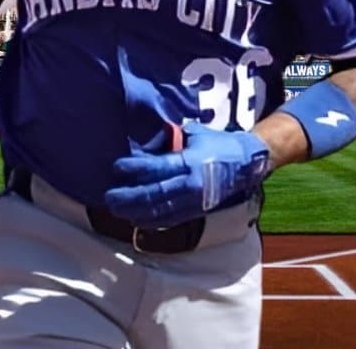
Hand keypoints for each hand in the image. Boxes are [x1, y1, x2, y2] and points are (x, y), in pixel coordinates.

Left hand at [103, 122, 270, 228]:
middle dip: (128, 197)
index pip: (156, 168)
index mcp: (190, 162)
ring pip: (159, 211)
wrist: (247, 165)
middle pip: (153, 194)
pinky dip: (150, 221)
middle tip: (108, 197)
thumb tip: (148, 141)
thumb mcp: (196, 135)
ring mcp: (193, 202)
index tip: (116, 168)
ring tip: (116, 209)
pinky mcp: (196, 212)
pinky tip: (136, 219)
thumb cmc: (218, 145)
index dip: (134, 169)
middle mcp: (190, 185)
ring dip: (135, 212)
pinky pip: (170, 220)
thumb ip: (172, 140)